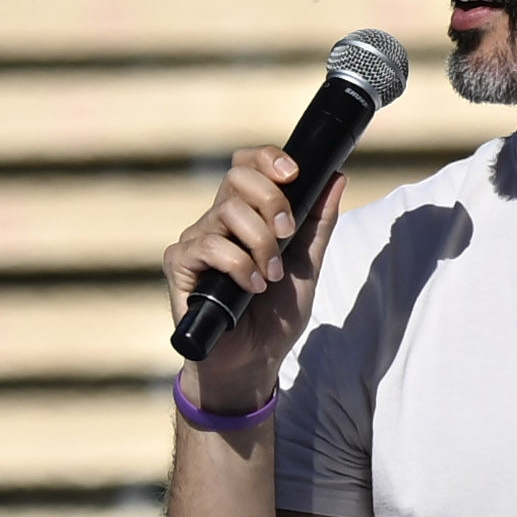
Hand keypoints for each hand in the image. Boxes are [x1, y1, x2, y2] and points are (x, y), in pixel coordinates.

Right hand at [161, 133, 342, 411]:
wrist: (254, 358)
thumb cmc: (275, 313)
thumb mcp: (308, 265)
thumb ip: (319, 222)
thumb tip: (337, 177)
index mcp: (247, 214)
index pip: (247, 165)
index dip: (267, 158)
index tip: (294, 173)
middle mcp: (217, 221)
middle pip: (238, 178)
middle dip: (273, 202)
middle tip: (288, 236)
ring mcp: (196, 240)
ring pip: (228, 212)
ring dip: (262, 245)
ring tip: (271, 277)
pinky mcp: (180, 264)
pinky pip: (209, 246)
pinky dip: (240, 266)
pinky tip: (252, 288)